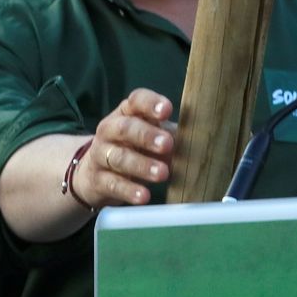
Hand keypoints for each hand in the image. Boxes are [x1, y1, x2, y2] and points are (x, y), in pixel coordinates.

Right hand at [73, 89, 176, 207]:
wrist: (94, 174)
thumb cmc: (133, 149)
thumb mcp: (151, 136)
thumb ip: (170, 136)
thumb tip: (201, 143)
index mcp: (127, 113)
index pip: (137, 100)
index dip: (151, 103)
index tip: (167, 110)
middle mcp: (110, 130)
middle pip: (125, 128)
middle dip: (147, 136)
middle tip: (167, 144)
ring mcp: (100, 154)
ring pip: (119, 157)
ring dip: (142, 166)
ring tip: (162, 174)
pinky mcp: (98, 180)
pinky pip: (113, 184)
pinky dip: (129, 191)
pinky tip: (144, 196)